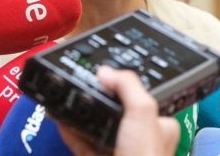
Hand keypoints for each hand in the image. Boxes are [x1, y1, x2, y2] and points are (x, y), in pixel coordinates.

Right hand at [57, 66, 179, 155]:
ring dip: (79, 114)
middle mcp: (139, 140)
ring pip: (95, 128)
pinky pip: (81, 144)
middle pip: (115, 113)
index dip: (123, 86)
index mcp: (159, 126)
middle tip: (80, 85)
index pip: (141, 98)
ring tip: (64, 98)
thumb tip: (108, 72)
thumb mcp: (142, 112)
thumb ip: (128, 86)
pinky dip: (70, 133)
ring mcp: (117, 152)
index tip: (103, 75)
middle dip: (96, 100)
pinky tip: (60, 120)